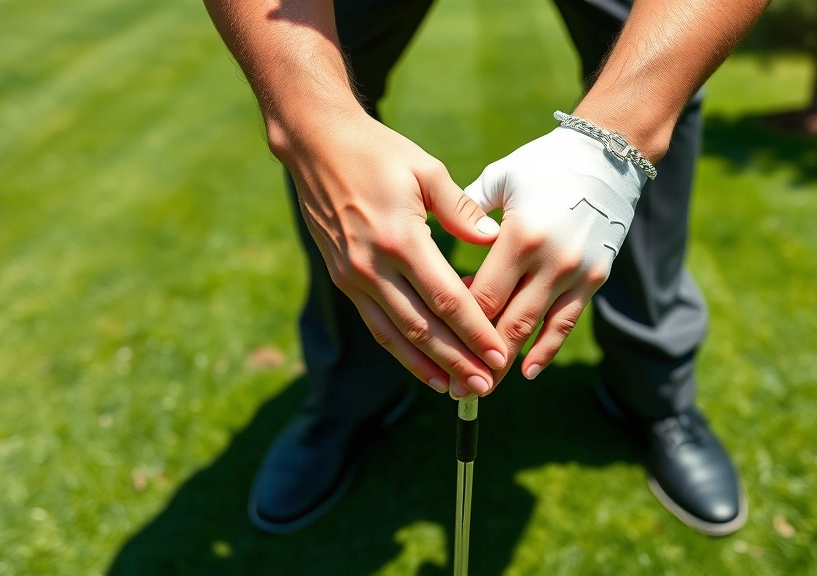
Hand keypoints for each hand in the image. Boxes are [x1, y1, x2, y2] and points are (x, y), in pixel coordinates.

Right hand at [284, 111, 507, 394]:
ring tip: (458, 389)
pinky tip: (424, 366)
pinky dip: (401, 350)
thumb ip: (461, 210)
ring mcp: (354, 276)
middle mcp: (373, 266)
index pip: (446, 299)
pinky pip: (376, 324)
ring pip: (396, 335)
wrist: (316, 144)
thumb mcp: (426, 170)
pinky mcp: (343, 278)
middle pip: (423, 328)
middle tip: (486, 387)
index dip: (475, 332)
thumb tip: (492, 241)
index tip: (499, 355)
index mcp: (400, 239)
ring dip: (429, 366)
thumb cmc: (378, 152)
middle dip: (457, 361)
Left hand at [461, 126, 645, 388]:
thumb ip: (466, 213)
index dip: (457, 321)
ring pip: (534, 330)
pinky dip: (545, 351)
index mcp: (519, 236)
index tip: (435, 340)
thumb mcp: (500, 180)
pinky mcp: (594, 279)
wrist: (607, 158)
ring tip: (482, 386)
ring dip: (507, 362)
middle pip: (506, 323)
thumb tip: (434, 242)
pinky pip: (565, 323)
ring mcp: (575, 274)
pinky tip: (526, 372)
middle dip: (478, 357)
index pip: (482, 295)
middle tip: (454, 385)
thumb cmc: (543, 165)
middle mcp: (550, 261)